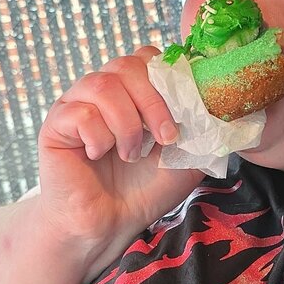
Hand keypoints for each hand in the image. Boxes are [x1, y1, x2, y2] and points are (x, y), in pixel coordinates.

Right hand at [36, 47, 203, 258]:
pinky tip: (98, 155)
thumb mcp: (188, 157)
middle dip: (153, 102)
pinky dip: (98, 136)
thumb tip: (228, 104)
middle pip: (127, 64)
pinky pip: (78, 112)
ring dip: (127, 123)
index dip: (170, 79)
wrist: (109, 226)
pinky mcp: (56, 124)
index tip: (186, 115)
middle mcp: (104, 90)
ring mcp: (77, 104)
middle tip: (165, 139)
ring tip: (131, 155)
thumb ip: (205, 129)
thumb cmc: (145, 190)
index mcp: (134, 91)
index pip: (150, 57)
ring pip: (102, 84)